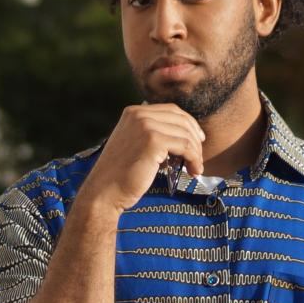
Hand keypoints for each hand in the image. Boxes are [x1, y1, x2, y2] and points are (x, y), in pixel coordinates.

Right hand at [78, 103, 205, 214]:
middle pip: (181, 119)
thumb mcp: (134, 145)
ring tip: (196, 168)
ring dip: (196, 152)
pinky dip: (194, 159)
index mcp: (133, 112)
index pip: (171, 110)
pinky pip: (185, 146)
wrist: (104, 191)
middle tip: (199, 157)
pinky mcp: (153, 141)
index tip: (198, 140)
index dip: (189, 124)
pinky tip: (194, 171)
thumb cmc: (120, 175)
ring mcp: (145, 126)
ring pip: (185, 134)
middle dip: (195, 138)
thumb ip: (151, 134)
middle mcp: (138, 114)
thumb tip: (182, 135)